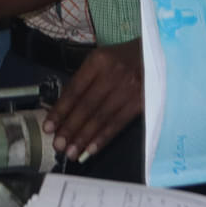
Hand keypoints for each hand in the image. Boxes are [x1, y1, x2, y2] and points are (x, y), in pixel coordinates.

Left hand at [43, 40, 141, 160]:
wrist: (157, 54)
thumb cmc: (123, 57)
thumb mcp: (101, 59)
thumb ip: (84, 80)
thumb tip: (63, 108)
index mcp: (98, 61)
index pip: (75, 90)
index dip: (61, 110)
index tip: (48, 127)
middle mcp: (113, 74)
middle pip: (87, 106)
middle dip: (70, 128)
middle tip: (57, 145)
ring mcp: (129, 89)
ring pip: (102, 118)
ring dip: (84, 137)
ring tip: (71, 152)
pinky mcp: (142, 102)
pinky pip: (118, 123)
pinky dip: (103, 138)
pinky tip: (91, 150)